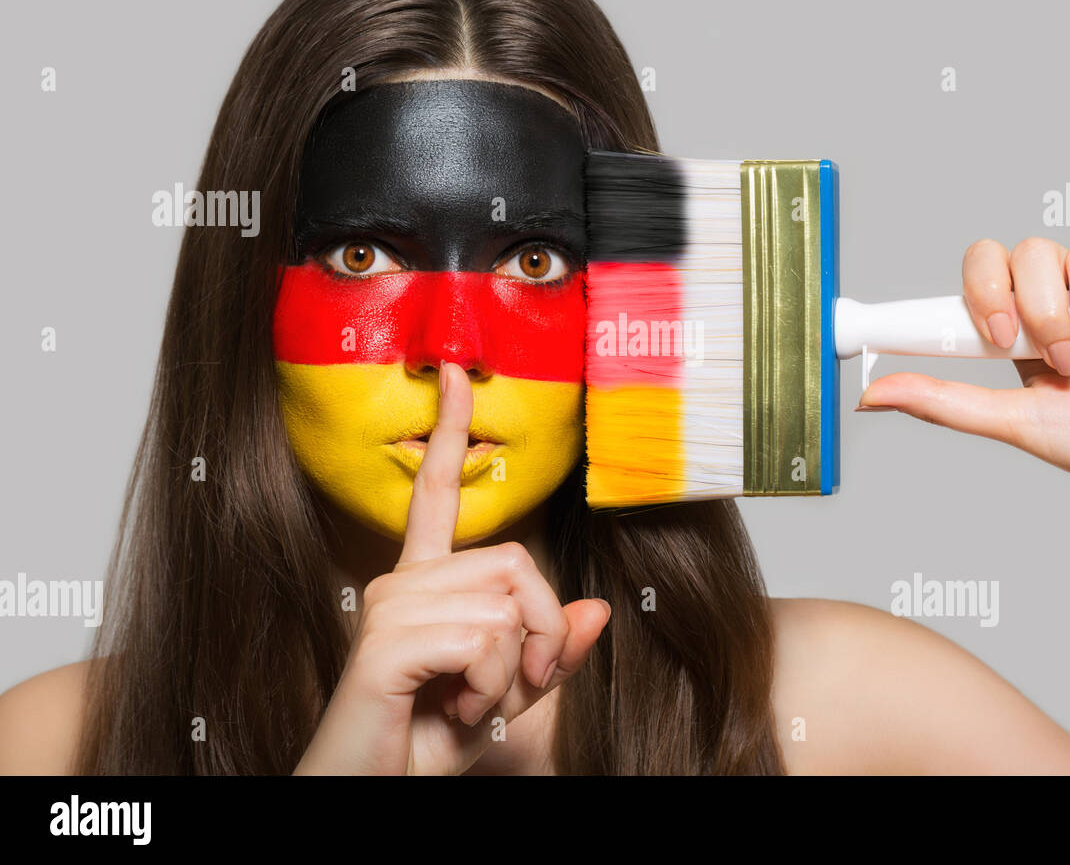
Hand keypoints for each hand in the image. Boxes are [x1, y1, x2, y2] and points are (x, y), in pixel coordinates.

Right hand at [294, 361, 610, 774]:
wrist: (368, 797)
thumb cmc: (422, 747)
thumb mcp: (505, 698)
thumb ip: (548, 653)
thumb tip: (599, 608)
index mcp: (423, 586)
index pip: (440, 494)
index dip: (454, 433)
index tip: (459, 375)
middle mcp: (399, 584)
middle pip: (517, 561)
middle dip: (544, 631)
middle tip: (519, 686)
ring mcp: (386, 609)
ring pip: (506, 603)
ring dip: (513, 670)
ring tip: (471, 703)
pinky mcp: (382, 644)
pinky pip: (483, 640)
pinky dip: (491, 687)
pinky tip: (454, 710)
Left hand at [857, 238, 1069, 507]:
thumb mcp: (1013, 421)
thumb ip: (944, 401)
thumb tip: (870, 395)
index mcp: (1021, 318)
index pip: (986, 264)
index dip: (986, 289)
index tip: (998, 335)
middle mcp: (1064, 290)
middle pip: (1031, 253)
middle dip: (1047, 316)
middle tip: (1067, 367)